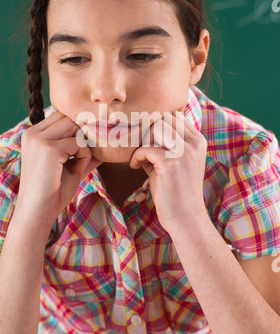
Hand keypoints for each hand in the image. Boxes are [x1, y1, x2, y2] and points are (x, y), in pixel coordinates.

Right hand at [15, 111, 101, 232]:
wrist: (38, 213)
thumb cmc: (53, 191)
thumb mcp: (71, 166)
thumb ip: (84, 151)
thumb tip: (107, 141)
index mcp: (33, 134)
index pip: (62, 116)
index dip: (78, 129)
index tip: (84, 148)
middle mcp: (33, 133)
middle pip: (70, 118)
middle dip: (83, 136)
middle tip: (85, 156)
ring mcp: (39, 140)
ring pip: (75, 127)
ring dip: (84, 146)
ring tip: (78, 165)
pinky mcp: (48, 149)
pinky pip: (78, 143)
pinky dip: (84, 157)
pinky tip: (76, 170)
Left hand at [130, 111, 207, 232]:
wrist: (185, 217)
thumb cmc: (175, 189)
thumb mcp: (175, 161)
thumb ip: (164, 143)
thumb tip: (141, 126)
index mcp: (198, 141)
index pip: (174, 116)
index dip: (157, 125)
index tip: (148, 142)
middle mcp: (194, 143)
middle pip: (163, 119)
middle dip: (148, 132)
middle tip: (142, 149)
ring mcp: (184, 152)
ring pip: (155, 129)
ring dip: (142, 141)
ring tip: (140, 158)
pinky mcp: (171, 163)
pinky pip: (145, 148)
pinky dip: (137, 156)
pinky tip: (136, 166)